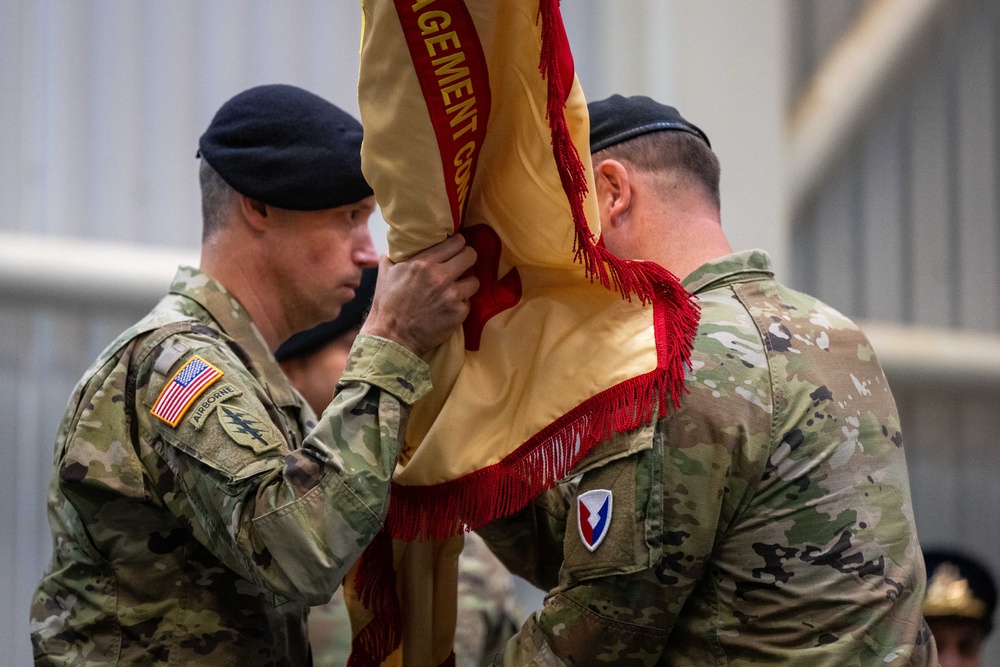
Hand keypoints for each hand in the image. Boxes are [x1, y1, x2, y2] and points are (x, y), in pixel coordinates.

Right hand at [361, 234, 478, 356]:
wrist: (392, 337)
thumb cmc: (387, 305)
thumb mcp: (385, 273)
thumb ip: (394, 255)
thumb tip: (399, 245)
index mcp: (424, 263)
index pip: (456, 242)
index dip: (458, 244)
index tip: (456, 248)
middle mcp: (441, 276)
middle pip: (471, 256)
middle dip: (467, 259)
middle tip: (461, 265)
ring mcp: (452, 296)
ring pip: (474, 281)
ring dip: (466, 284)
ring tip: (456, 289)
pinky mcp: (459, 313)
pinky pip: (468, 303)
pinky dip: (460, 305)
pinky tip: (449, 308)